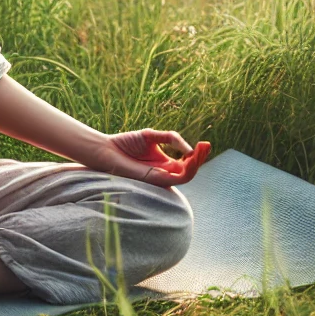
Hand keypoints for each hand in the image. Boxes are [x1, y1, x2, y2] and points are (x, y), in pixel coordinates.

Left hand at [90, 129, 211, 186]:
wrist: (107, 149)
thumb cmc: (126, 143)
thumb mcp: (152, 136)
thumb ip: (170, 138)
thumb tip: (189, 148)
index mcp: (165, 163)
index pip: (187, 162)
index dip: (198, 154)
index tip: (206, 143)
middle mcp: (164, 172)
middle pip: (190, 170)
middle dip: (200, 159)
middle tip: (206, 145)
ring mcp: (160, 177)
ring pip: (186, 177)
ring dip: (196, 164)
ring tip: (199, 150)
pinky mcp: (154, 179)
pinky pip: (175, 178)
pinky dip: (186, 170)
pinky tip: (189, 157)